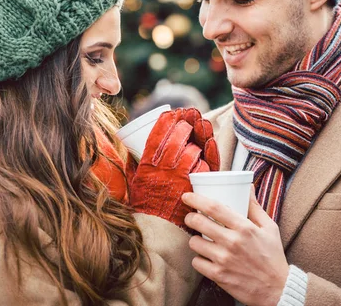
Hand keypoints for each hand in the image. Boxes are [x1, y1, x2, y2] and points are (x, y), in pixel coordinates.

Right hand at [128, 108, 219, 228]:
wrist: (157, 229)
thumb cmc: (145, 202)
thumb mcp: (134, 179)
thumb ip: (133, 161)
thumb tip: (129, 142)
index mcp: (147, 165)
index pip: (157, 135)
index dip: (166, 121)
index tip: (173, 112)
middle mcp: (163, 169)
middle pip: (177, 138)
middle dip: (186, 122)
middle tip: (191, 114)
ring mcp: (180, 178)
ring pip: (192, 150)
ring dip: (199, 135)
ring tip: (202, 124)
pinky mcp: (194, 187)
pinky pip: (205, 166)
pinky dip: (209, 153)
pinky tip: (211, 141)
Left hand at [182, 188, 288, 305]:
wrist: (277, 289)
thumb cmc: (273, 256)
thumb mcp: (269, 227)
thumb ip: (255, 207)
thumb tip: (249, 188)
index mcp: (244, 227)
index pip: (214, 207)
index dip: (196, 199)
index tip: (187, 197)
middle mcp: (232, 242)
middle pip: (198, 222)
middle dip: (190, 217)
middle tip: (191, 217)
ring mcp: (224, 260)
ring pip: (194, 242)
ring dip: (195, 239)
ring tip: (202, 239)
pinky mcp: (219, 276)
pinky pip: (196, 262)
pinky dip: (199, 259)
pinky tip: (206, 257)